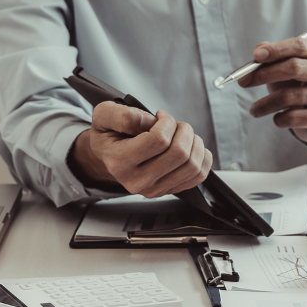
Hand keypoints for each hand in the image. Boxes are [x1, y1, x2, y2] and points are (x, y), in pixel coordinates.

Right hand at [70, 101, 211, 197]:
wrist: (110, 156)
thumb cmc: (110, 134)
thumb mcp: (104, 116)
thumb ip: (122, 115)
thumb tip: (148, 122)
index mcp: (120, 162)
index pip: (159, 140)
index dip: (166, 121)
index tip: (160, 116)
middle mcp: (138, 181)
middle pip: (179, 153)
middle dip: (183, 130)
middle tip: (174, 125)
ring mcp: (155, 189)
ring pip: (192, 165)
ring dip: (194, 142)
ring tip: (182, 134)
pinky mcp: (169, 191)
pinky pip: (199, 176)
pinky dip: (202, 157)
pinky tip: (190, 146)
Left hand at [240, 36, 306, 142]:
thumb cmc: (299, 88)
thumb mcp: (286, 70)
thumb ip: (272, 58)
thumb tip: (258, 52)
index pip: (299, 46)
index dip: (276, 50)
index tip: (256, 56)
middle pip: (295, 68)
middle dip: (265, 74)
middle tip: (243, 82)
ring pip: (290, 96)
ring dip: (265, 104)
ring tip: (254, 110)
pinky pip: (294, 117)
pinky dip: (279, 119)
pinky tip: (277, 119)